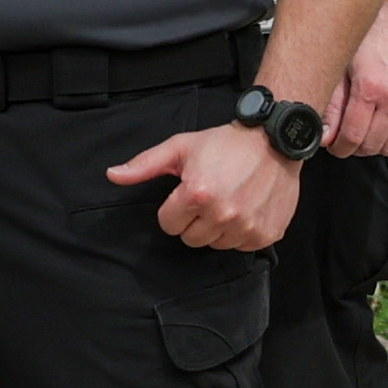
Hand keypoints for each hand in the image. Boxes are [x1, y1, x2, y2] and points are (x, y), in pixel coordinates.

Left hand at [111, 120, 300, 251]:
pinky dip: (242, 232)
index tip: (188, 193)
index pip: (169, 225)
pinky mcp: (266, 234)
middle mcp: (223, 214)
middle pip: (191, 239)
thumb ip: (144, 165)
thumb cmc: (225, 144)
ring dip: (218, 228)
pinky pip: (242, 246)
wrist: (274, 141)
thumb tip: (113, 175)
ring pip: (216, 245)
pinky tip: (247, 209)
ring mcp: (247, 227)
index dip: (175, 209)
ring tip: (229, 201)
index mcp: (197, 194)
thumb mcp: (180, 147)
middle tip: (209, 197)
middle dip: (195, 221)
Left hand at [330, 0, 387, 156]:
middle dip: (352, 147)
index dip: (337, 147)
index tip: (332, 143)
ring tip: (362, 129)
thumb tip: (323, 135)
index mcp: (371, 87)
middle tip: (343, 136)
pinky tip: (381, 123)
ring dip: (373, 144)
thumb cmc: (373, 29)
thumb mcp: (343, 60)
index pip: (351, 137)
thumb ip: (332, 101)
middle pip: (370, 146)